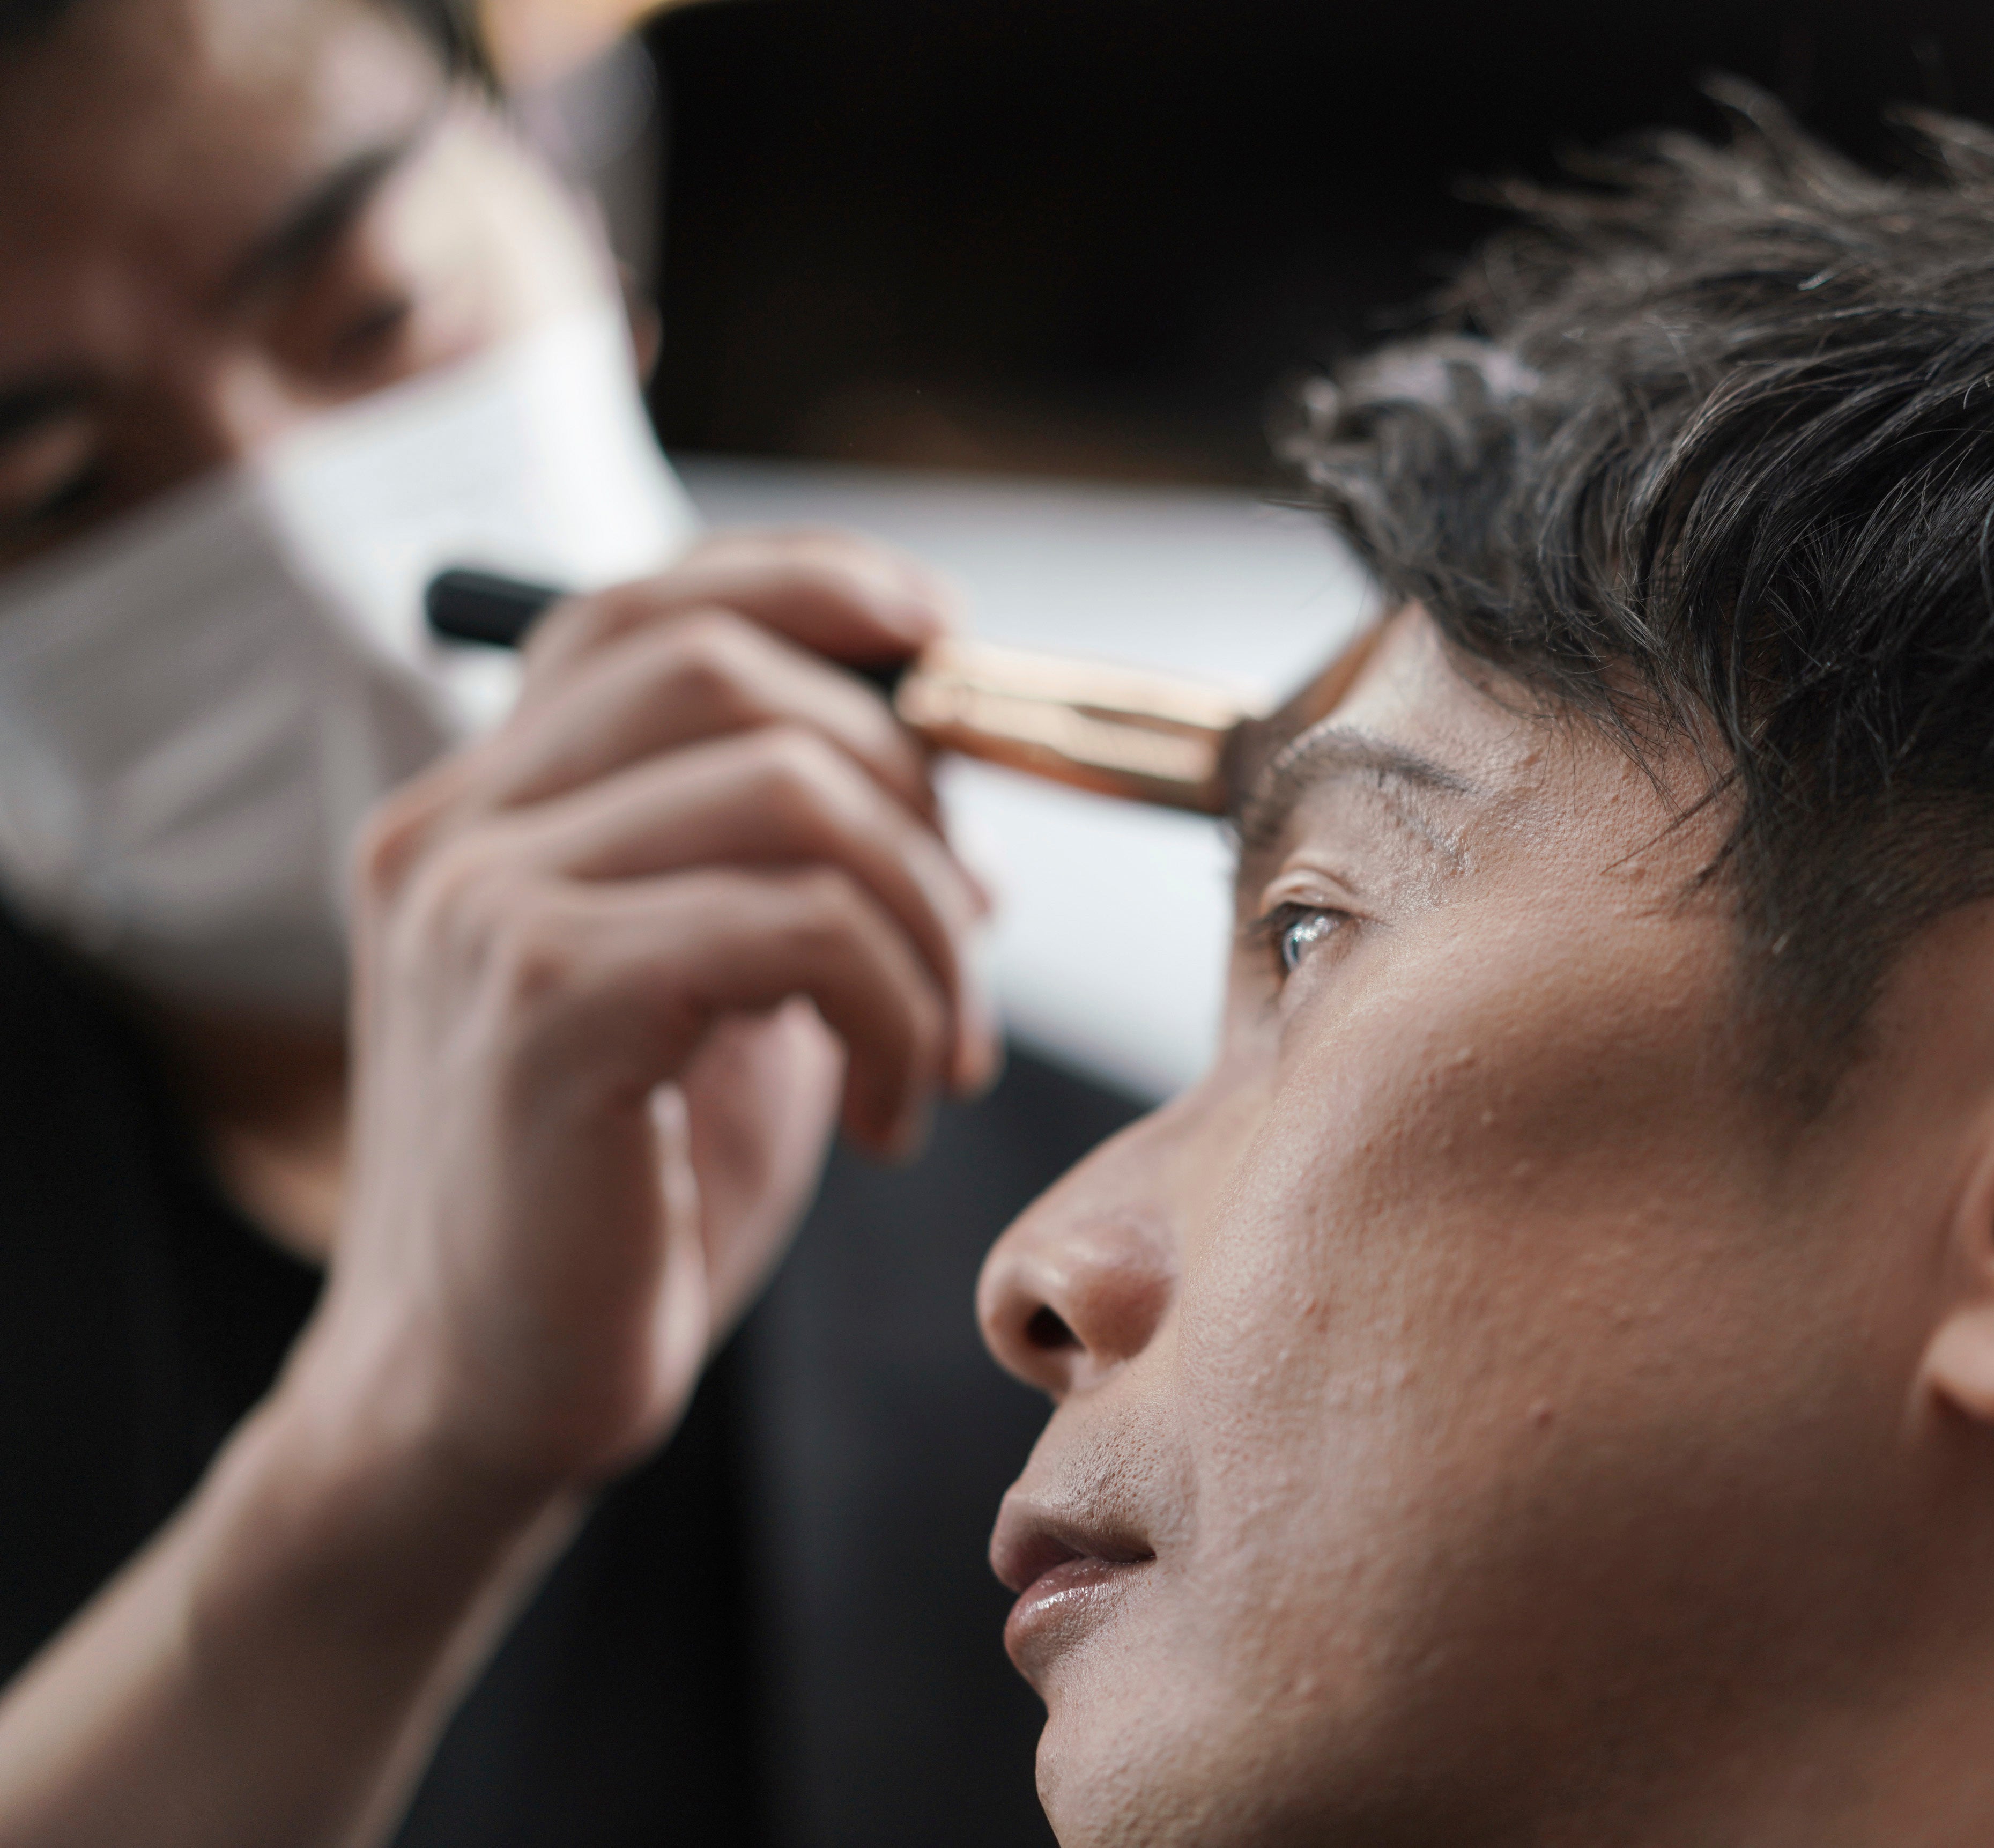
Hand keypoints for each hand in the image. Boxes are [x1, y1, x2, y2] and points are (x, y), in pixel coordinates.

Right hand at [298, 529, 996, 1491]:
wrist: (483, 1397)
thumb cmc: (621, 1201)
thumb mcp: (716, 993)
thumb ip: (784, 866)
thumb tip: (944, 773)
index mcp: (483, 809)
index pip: (641, 609)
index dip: (806, 588)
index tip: (943, 639)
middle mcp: (453, 829)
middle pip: (727, 670)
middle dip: (904, 783)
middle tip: (964, 933)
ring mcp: (482, 908)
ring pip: (791, 788)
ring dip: (926, 918)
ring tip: (939, 1050)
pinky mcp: (542, 1006)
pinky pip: (800, 924)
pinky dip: (899, 1004)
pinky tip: (897, 1113)